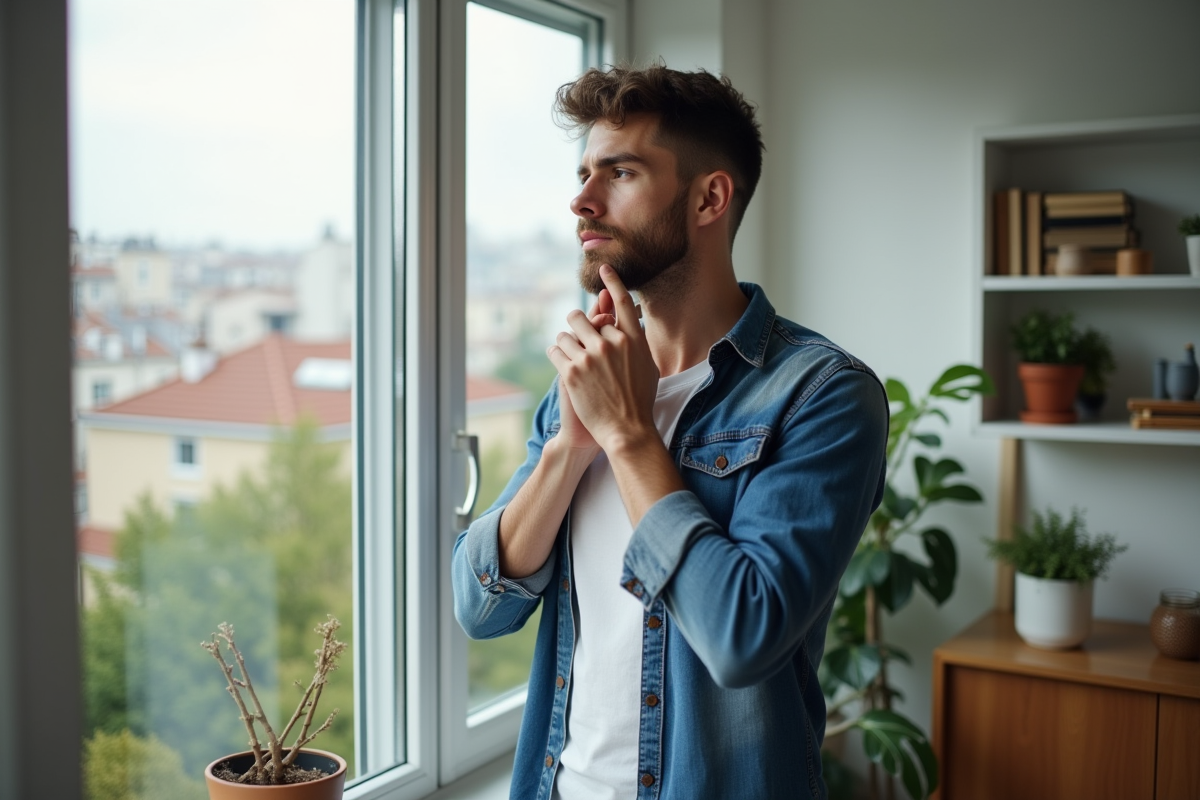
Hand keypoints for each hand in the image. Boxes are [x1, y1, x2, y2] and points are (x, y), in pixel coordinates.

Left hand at [547, 265, 658, 452]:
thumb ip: (636, 342)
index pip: (622, 302)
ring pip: (565, 333)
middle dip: (576, 328)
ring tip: (572, 360)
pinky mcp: (573, 372)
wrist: (626, 430)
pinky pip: (555, 350)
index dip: (612, 282)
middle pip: (582, 317)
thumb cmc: (639, 401)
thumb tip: (631, 323)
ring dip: (565, 344)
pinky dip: (556, 356)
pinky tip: (563, 366)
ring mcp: (591, 357)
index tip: (603, 268)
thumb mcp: (648, 366)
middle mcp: (612, 344)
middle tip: (578, 342)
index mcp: (633, 340)